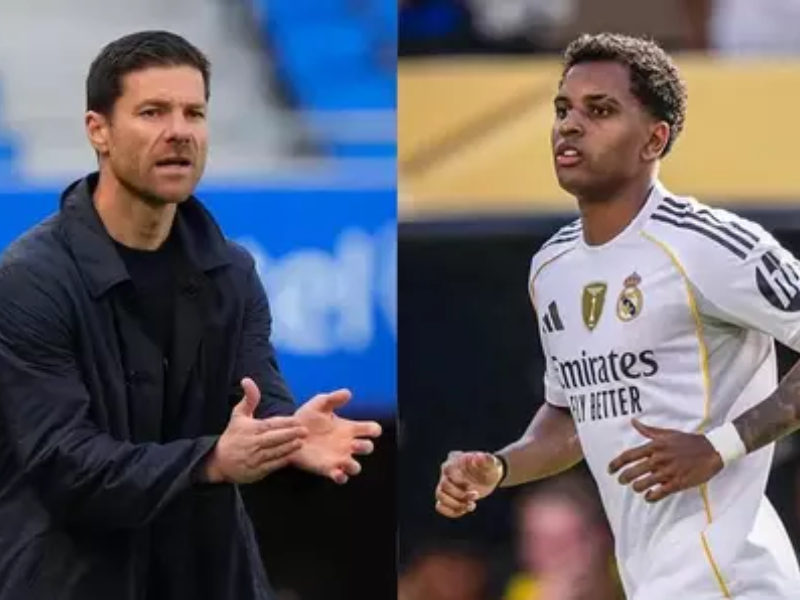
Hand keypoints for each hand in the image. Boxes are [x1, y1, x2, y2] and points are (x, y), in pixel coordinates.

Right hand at [203, 378, 307, 483]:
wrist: (219, 461)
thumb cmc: (233, 435)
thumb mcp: (238, 415)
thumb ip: (248, 399)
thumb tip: (247, 380)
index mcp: (250, 429)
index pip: (269, 425)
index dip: (284, 423)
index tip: (298, 420)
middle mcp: (252, 444)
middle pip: (274, 438)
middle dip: (290, 434)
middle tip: (305, 430)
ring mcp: (254, 458)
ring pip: (274, 452)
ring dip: (289, 447)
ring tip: (302, 442)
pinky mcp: (256, 471)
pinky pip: (271, 466)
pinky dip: (282, 461)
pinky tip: (292, 456)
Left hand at [291, 389, 381, 483]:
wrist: (288, 434)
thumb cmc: (306, 418)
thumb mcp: (319, 404)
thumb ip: (333, 398)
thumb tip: (348, 393)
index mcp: (348, 428)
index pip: (369, 429)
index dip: (374, 429)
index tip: (372, 430)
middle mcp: (346, 444)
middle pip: (367, 448)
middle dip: (365, 447)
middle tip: (354, 444)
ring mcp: (338, 458)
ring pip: (355, 467)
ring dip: (354, 465)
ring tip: (345, 461)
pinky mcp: (327, 469)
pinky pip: (340, 477)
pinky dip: (341, 477)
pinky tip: (336, 472)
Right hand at [434, 451, 502, 517]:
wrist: (489, 478)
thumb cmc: (489, 468)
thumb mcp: (492, 463)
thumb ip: (487, 459)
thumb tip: (479, 457)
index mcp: (455, 460)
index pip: (447, 470)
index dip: (458, 481)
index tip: (471, 485)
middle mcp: (446, 472)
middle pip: (443, 486)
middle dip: (460, 495)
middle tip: (476, 495)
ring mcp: (445, 485)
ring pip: (440, 497)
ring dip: (456, 505)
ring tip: (471, 505)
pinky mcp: (447, 496)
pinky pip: (440, 506)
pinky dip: (452, 512)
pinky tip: (465, 509)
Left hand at [608, 419, 722, 502]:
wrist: (712, 450)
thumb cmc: (688, 441)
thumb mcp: (667, 433)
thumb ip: (648, 430)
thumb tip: (633, 421)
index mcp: (654, 446)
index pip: (628, 456)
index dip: (616, 464)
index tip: (609, 470)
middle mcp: (658, 459)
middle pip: (632, 472)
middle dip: (623, 478)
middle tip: (622, 481)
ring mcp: (668, 472)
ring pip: (642, 484)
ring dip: (636, 488)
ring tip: (637, 487)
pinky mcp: (678, 483)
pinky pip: (658, 494)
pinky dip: (650, 496)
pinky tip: (649, 495)